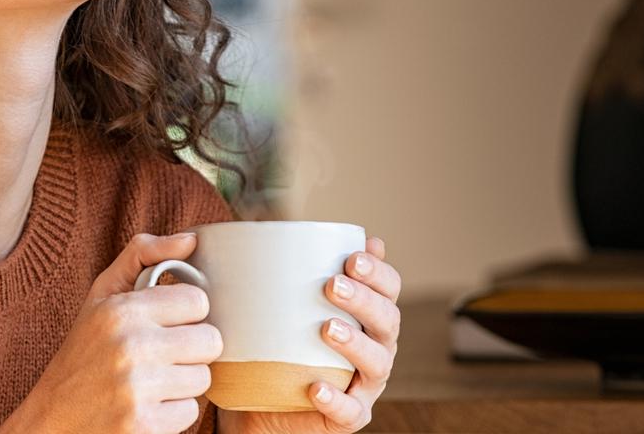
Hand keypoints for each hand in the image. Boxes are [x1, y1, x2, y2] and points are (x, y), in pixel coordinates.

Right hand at [0, 232, 222, 433]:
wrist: (52, 418)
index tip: (167, 322)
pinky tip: (148, 404)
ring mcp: (138, 388)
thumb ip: (142, 256)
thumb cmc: (82, 352)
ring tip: (152, 380)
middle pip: (210, 341)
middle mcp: (131, 346)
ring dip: (183, 382)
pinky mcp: (144, 425)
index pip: (198, 301)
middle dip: (191, 349)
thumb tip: (192, 240)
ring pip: (203, 378)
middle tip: (163, 354)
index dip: (186, 313)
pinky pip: (191, 412)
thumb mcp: (101, 296)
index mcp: (122, 310)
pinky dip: (173, 412)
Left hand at [224, 236, 401, 433]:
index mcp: (367, 316)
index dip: (378, 273)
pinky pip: (350, 412)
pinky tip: (316, 388)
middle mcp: (375, 348)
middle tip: (333, 286)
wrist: (255, 401)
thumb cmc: (275, 343)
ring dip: (356, 344)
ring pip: (377, 364)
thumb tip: (294, 227)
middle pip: (388, 322)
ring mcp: (364, 385)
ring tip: (327, 328)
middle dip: (366, 301)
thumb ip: (294, 269)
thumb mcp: (281, 303)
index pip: (388, 289)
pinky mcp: (348, 417)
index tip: (351, 258)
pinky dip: (337, 400)